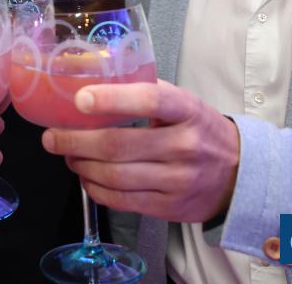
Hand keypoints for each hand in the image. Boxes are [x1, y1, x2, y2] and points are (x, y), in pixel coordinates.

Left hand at [41, 80, 239, 223]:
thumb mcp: (181, 103)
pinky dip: (95, 189)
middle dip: (75, 142)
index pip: (149, 100)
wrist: (239, 173)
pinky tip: (86, 176)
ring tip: (67, 155)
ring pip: (115, 176)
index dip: (111, 99)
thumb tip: (88, 83)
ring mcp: (178, 180)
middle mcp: (185, 145)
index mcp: (187, 110)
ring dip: (81, 166)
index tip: (79, 99)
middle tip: (52, 137)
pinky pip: (122, 201)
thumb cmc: (198, 130)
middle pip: (118, 146)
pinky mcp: (170, 208)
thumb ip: (143, 93)